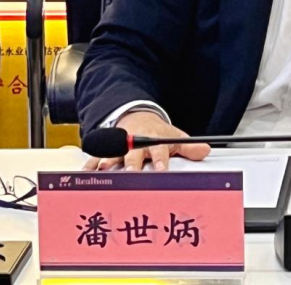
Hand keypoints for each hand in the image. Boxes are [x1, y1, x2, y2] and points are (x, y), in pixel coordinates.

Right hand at [82, 111, 210, 171]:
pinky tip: (85, 172)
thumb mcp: (175, 137)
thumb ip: (189, 147)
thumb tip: (205, 151)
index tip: (162, 169)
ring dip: (108, 162)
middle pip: (134, 154)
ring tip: (104, 170)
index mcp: (154, 141)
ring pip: (113, 155)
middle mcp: (136, 144)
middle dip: (132, 163)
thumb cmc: (156, 133)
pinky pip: (97, 158)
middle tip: (132, 172)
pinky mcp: (107, 151)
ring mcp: (120, 147)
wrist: (137, 118)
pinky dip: (91, 164)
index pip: (159, 151)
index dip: (161, 160)